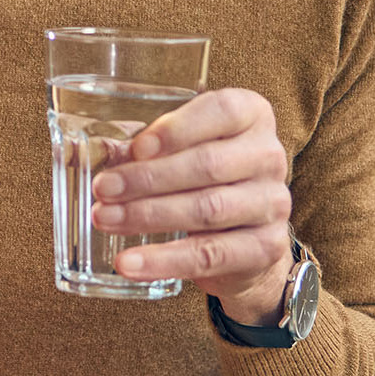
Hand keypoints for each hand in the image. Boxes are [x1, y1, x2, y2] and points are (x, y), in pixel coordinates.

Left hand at [90, 87, 294, 323]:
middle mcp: (269, 155)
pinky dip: (163, 260)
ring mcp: (273, 203)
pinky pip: (209, 255)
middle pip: (208, 164)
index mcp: (252, 116)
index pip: (223, 111)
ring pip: (207, 209)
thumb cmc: (203, 178)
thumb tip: (101, 150)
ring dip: (148, 215)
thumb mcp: (180, 150)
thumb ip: (147, 145)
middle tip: (103, 189)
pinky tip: (129, 263)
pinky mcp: (266, 247)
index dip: (177, 129)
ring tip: (105, 219)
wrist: (244, 238)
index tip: (136, 148)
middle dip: (148, 178)